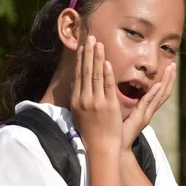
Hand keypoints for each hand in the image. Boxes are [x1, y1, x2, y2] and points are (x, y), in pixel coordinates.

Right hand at [70, 35, 122, 151]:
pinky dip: (107, 73)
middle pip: (86, 71)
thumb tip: (76, 83)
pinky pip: (108, 86)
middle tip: (90, 37)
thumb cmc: (90, 132)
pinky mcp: (109, 106)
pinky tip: (107, 61)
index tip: (83, 46)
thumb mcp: (79, 114)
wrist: (99, 147)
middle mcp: (84, 99)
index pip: (78, 74)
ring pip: (96, 75)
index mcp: (77, 100)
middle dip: (88, 53)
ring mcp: (96, 102)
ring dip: (97, 58)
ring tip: (98, 43)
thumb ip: (78, 98)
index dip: (80, 59)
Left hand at [121, 63, 176, 150]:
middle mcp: (149, 111)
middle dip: (170, 78)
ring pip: (160, 96)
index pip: (159, 92)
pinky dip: (154, 94)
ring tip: (171, 69)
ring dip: (166, 82)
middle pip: (164, 92)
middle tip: (175, 64)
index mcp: (145, 109)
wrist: (116, 147)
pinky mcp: (140, 118)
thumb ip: (124, 101)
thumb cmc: (116, 130)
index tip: (169, 67)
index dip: (165, 80)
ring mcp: (146, 114)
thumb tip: (118, 86)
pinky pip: (148, 103)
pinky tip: (158, 85)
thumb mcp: (121, 111)